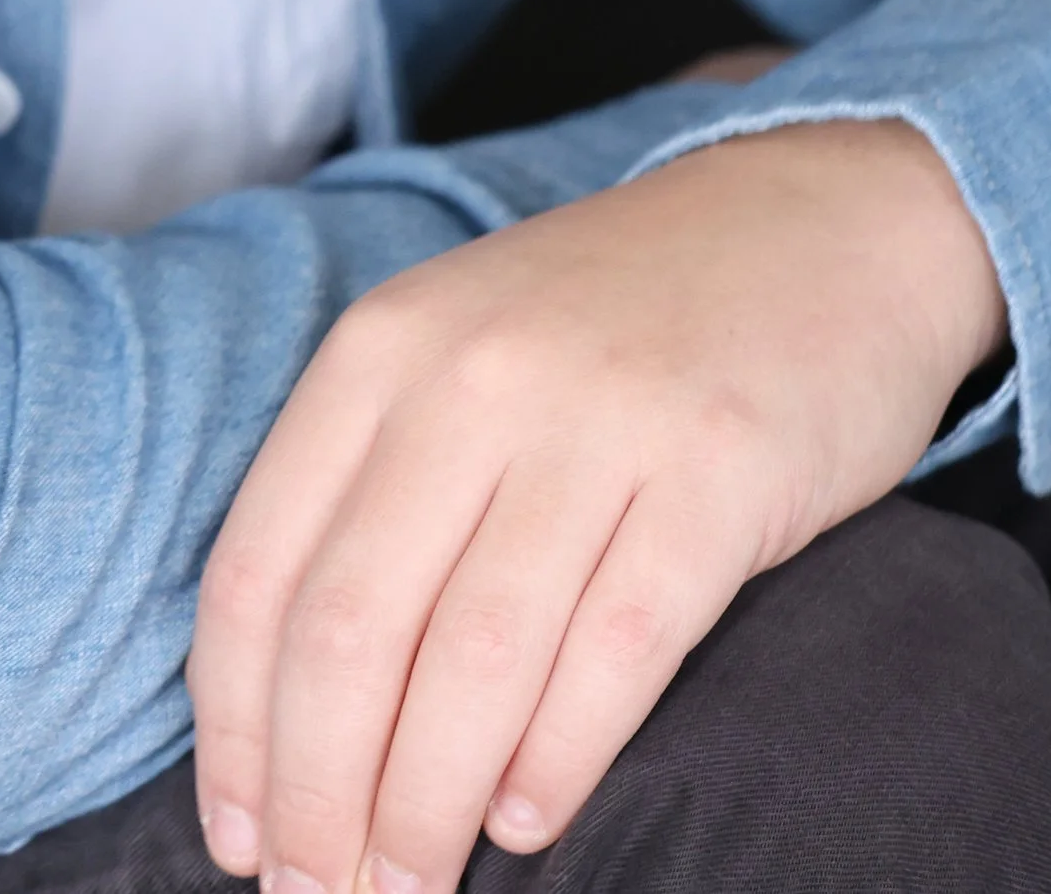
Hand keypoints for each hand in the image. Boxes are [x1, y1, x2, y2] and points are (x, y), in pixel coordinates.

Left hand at [188, 120, 1004, 893]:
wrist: (813, 224)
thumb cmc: (612, 323)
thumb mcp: (460, 354)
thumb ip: (376, 492)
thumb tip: (291, 714)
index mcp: (381, 349)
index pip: (260, 567)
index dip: (236, 727)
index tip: (237, 838)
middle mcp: (472, 375)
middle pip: (352, 628)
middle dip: (321, 793)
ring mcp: (597, 418)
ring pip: (475, 657)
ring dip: (427, 806)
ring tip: (409, 890)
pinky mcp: (718, 470)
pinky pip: (615, 646)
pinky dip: (559, 756)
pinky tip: (527, 825)